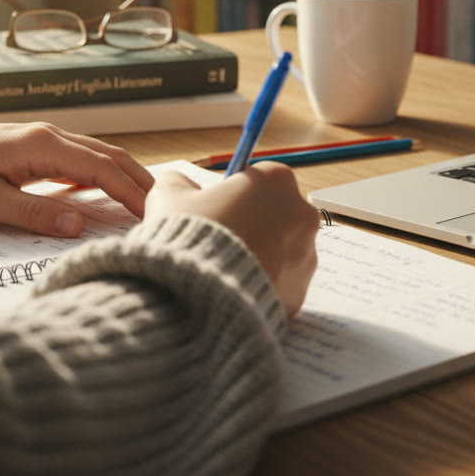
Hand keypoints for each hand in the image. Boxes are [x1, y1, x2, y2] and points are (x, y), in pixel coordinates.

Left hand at [0, 121, 153, 237]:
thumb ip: (35, 213)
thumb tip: (78, 224)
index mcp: (43, 146)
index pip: (101, 168)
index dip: (130, 191)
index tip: (152, 212)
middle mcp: (49, 136)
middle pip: (108, 155)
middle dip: (139, 179)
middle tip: (164, 205)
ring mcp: (43, 139)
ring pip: (97, 154)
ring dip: (125, 173)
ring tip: (145, 198)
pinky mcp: (35, 147)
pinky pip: (80, 158)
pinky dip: (103, 172)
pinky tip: (108, 189)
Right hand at [145, 162, 318, 315]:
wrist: (195, 295)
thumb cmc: (185, 238)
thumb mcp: (168, 196)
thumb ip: (179, 183)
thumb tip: (183, 187)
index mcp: (276, 181)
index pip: (260, 180)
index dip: (236, 195)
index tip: (218, 209)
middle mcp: (302, 214)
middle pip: (277, 215)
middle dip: (254, 226)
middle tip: (220, 241)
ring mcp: (306, 256)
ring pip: (282, 252)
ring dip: (260, 257)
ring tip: (224, 270)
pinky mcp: (300, 293)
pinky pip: (280, 286)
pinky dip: (261, 288)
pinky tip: (234, 291)